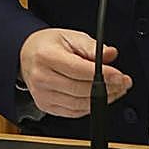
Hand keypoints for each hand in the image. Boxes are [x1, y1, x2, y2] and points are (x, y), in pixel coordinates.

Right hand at [18, 28, 132, 117]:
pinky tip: (101, 98)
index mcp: (47, 56)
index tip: (119, 75)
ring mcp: (43, 95)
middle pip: (80, 89)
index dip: (103, 75)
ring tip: (116, 90)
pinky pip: (73, 112)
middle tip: (123, 82)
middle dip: (107, 88)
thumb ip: (92, 47)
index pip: (79, 70)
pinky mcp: (46, 106)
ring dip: (102, 99)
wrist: (26, 55)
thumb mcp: (70, 36)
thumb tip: (110, 54)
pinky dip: (90, 107)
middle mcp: (42, 78)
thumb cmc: (48, 45)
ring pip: (78, 104)